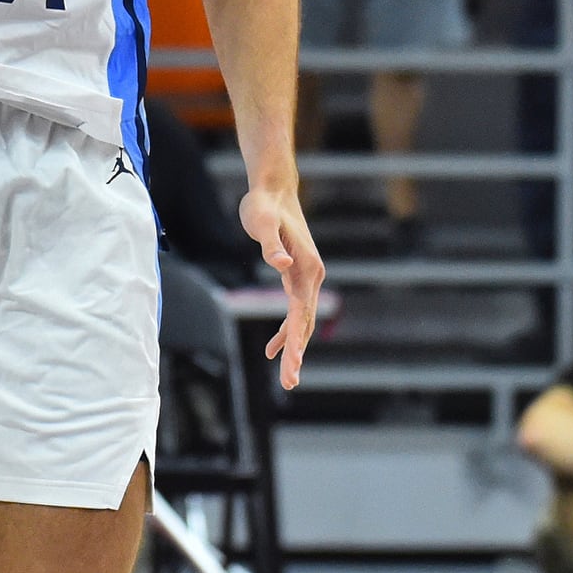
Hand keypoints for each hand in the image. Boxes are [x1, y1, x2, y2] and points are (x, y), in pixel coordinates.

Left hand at [239, 183, 324, 388]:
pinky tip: (273, 349)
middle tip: (290, 383)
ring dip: (294, 348)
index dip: (296, 340)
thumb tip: (278, 264)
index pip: (301, 312)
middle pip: (305, 323)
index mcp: (306, 268)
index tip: (292, 363)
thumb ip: (270, 246)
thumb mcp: (261, 223)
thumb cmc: (264, 205)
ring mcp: (306, 277)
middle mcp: (311, 276)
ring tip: (288, 378)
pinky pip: (294, 311)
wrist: (273, 189)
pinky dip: (287, 331)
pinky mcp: (296, 276)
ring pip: (302, 321)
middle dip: (297, 354)